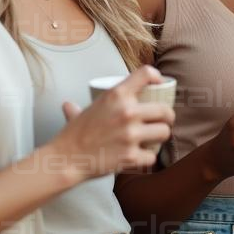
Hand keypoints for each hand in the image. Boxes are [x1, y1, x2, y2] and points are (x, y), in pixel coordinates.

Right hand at [51, 66, 174, 179]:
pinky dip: (147, 158)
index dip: (158, 77)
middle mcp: (127, 111)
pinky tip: (140, 156)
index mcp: (117, 95)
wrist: (66, 159)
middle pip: (165, 109)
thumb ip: (81, 107)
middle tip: (164, 121)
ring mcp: (131, 134)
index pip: (147, 73)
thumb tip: (68, 106)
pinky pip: (153, 156)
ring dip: (160, 137)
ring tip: (154, 139)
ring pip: (164, 132)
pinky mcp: (132, 156)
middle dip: (167, 117)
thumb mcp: (82, 112)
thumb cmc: (73, 135)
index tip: (160, 84)